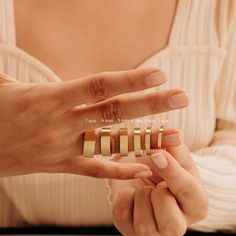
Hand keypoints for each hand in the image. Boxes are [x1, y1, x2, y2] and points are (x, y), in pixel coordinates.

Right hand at [0, 68, 188, 177]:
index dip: (129, 80)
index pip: (99, 86)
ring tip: (175, 136)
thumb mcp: (10, 88)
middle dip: (151, 105)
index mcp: (50, 99)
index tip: (159, 75)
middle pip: (114, 113)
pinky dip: (121, 170)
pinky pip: (96, 171)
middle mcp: (61, 124)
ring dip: (146, 140)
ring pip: (111, 144)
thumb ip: (34, 80)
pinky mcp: (60, 167)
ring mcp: (63, 149)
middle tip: (183, 97)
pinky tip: (144, 168)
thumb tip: (38, 72)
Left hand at [112, 130, 207, 235]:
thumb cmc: (160, 165)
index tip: (156, 154)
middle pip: (172, 224)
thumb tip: (175, 134)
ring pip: (144, 224)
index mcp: (196, 204)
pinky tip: (132, 193)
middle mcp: (178, 225)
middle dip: (158, 196)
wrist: (139, 174)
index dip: (171, 171)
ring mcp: (153, 232)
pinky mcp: (129, 229)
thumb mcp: (170, 154)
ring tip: (144, 189)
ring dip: (140, 196)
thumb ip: (173, 145)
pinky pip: (122, 215)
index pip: (188, 192)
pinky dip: (124, 197)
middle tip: (156, 183)